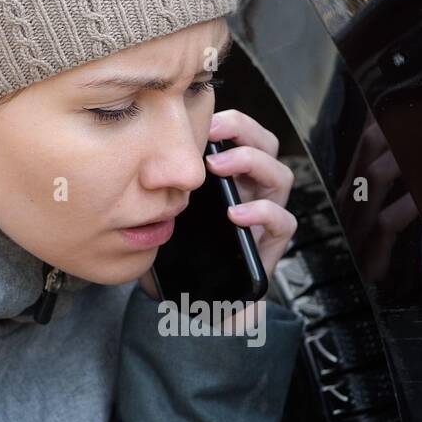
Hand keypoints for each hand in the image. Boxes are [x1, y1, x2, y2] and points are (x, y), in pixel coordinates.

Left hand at [138, 109, 297, 333]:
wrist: (192, 302)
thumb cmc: (178, 252)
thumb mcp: (164, 212)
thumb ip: (159, 187)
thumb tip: (136, 157)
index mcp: (230, 177)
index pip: (243, 136)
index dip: (230, 121)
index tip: (202, 119)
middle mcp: (252, 191)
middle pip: (268, 145)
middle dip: (244, 132)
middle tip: (213, 134)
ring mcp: (265, 216)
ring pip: (281, 175)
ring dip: (252, 163)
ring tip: (218, 169)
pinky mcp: (272, 244)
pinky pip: (284, 221)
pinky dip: (263, 213)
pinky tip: (235, 215)